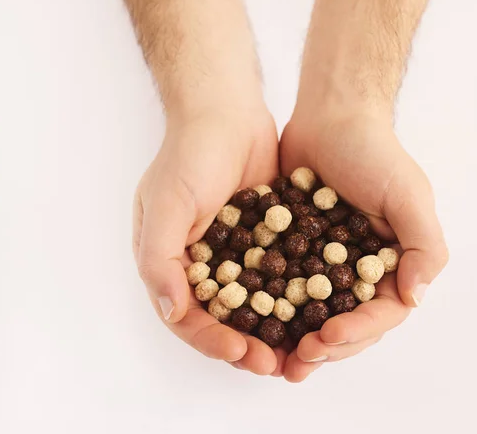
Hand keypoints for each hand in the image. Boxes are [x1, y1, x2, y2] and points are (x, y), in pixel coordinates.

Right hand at [132, 96, 281, 375]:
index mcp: (172, 262)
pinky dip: (293, 295)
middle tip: (276, 364)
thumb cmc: (189, 155)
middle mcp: (203, 263)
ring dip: (274, 328)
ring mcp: (237, 251)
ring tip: (299, 349)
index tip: (242, 353)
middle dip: (248, 344)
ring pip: (255, 303)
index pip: (188, 316)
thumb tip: (172, 312)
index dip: (212, 340)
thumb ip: (161, 258)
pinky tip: (316, 310)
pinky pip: (279, 274)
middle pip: (224, 318)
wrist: (226, 112)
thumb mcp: (166, 204)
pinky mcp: (267, 237)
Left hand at [279, 101, 448, 381]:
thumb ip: (423, 246)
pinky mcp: (294, 248)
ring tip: (274, 359)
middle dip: (324, 346)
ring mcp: (325, 261)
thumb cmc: (374, 152)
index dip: (357, 332)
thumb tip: (415, 298)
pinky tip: (252, 322)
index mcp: (393, 263)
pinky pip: (283, 284)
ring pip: (312, 312)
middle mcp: (361, 269)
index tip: (326, 338)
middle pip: (346, 320)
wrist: (331, 115)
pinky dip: (271, 306)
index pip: (381, 313)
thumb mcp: (409, 195)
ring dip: (296, 339)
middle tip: (296, 362)